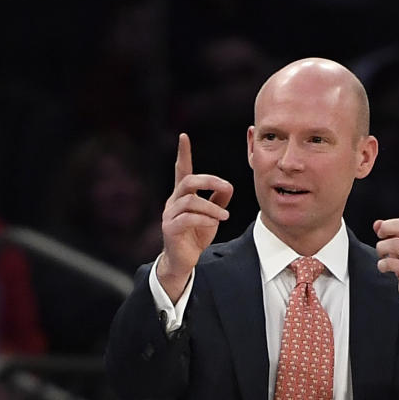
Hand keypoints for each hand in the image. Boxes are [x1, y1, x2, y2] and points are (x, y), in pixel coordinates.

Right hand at [157, 132, 232, 302]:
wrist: (183, 262)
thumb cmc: (195, 237)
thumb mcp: (211, 216)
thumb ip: (218, 200)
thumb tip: (228, 186)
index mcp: (181, 196)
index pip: (181, 171)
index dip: (183, 154)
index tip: (184, 137)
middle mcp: (173, 202)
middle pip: (188, 181)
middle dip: (209, 181)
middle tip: (226, 187)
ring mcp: (169, 215)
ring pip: (190, 201)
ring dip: (211, 206)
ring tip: (225, 216)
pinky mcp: (170, 229)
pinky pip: (187, 218)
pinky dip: (204, 218)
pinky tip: (214, 222)